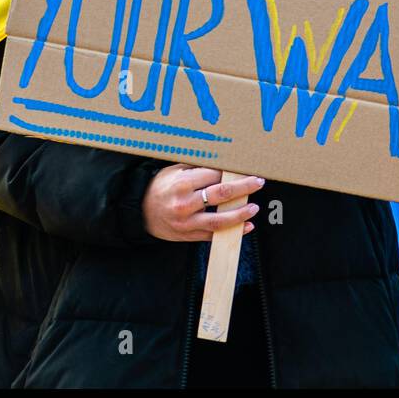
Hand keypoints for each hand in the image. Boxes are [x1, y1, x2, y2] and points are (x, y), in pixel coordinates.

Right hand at [142, 165, 264, 241]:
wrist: (139, 211)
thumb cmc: (159, 187)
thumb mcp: (174, 170)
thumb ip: (197, 168)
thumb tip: (222, 162)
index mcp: (183, 183)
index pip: (215, 176)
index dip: (232, 173)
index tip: (245, 169)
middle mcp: (186, 203)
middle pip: (222, 194)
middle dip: (244, 188)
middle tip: (258, 182)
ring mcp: (187, 222)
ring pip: (220, 220)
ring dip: (240, 214)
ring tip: (254, 208)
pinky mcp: (188, 235)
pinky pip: (214, 235)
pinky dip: (232, 232)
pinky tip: (246, 227)